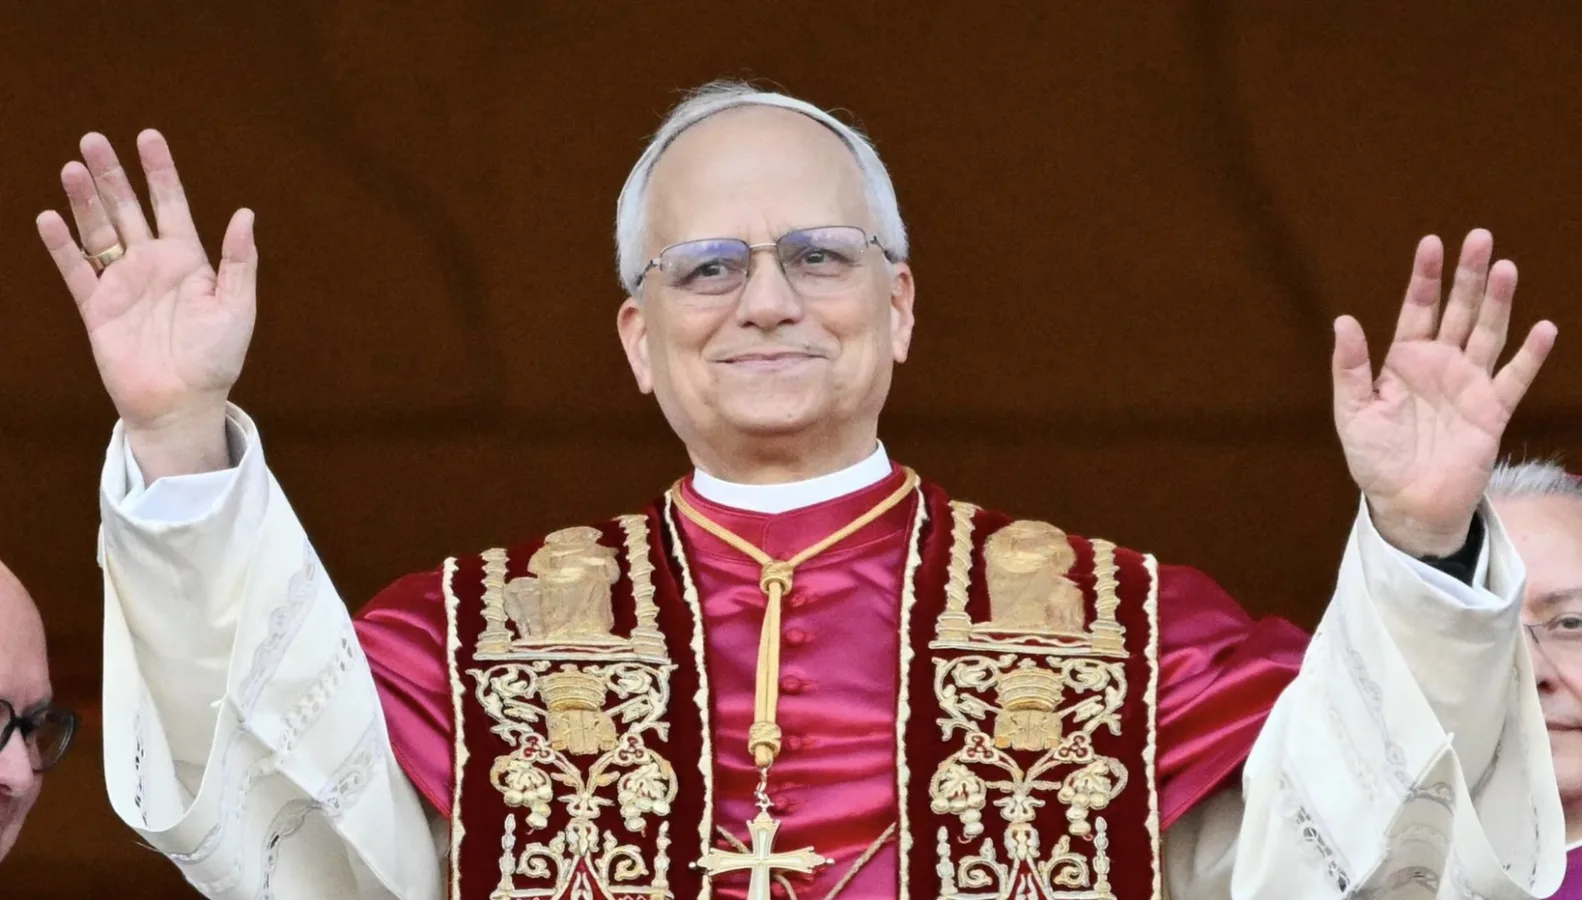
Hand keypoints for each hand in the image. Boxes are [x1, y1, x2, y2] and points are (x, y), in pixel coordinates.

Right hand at [36, 130, 255, 478]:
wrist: (182, 403)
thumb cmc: (216, 358)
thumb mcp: (237, 307)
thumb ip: (239, 261)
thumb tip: (245, 214)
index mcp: (188, 260)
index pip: (171, 204)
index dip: (159, 171)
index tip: (148, 137)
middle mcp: (152, 265)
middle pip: (127, 208)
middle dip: (111, 175)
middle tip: (93, 138)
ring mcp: (122, 284)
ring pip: (99, 231)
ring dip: (84, 201)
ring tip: (72, 167)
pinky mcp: (97, 308)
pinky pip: (76, 271)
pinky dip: (62, 246)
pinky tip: (50, 218)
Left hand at [1332, 229, 1556, 556]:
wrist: (1406, 504)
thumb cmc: (1375, 458)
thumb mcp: (1352, 412)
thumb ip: (1350, 368)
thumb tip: (1343, 321)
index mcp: (1404, 360)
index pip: (1417, 309)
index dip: (1425, 277)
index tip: (1432, 243)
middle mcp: (1441, 364)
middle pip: (1458, 310)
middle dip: (1468, 276)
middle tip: (1479, 237)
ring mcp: (1469, 384)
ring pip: (1488, 334)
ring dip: (1498, 302)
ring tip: (1505, 268)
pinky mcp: (1492, 411)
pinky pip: (1514, 378)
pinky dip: (1530, 355)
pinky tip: (1543, 329)